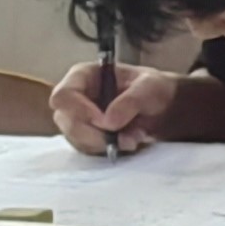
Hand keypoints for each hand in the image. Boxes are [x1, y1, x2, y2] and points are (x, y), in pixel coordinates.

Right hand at [51, 62, 181, 157]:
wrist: (162, 108)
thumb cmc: (153, 88)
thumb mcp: (150, 86)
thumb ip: (131, 100)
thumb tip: (109, 122)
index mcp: (83, 76)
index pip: (63, 96)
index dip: (79, 111)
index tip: (106, 123)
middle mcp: (75, 97)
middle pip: (66, 122)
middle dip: (95, 134)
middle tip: (125, 138)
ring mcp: (77, 119)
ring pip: (76, 139)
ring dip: (106, 144)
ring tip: (135, 137)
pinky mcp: (85, 137)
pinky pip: (87, 149)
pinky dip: (109, 150)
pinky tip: (130, 142)